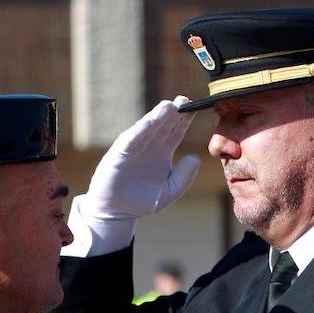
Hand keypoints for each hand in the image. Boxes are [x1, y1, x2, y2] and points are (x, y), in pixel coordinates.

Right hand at [81, 96, 199, 220]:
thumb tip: (196, 158)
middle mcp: (149, 146)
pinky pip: (131, 140)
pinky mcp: (120, 154)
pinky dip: (139, 130)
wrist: (117, 212)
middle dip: (174, 112)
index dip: (185, 119)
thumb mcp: (169, 192)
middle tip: (185, 100)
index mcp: (163, 152)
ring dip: (157, 117)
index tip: (196, 107)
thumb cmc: (142, 202)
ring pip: (148, 128)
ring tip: (169, 106)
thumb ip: (183, 177)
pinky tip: (149, 123)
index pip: (176, 131)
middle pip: (163, 125)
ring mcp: (134, 148)